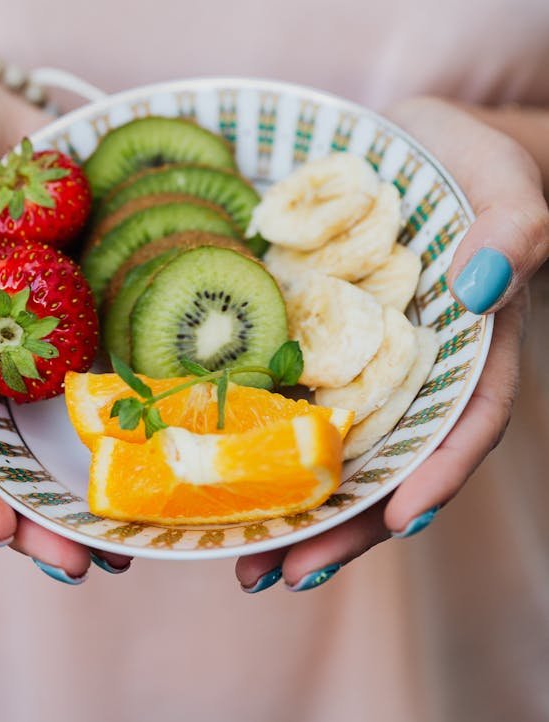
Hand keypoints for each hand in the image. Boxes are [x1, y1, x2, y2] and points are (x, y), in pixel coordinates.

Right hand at [0, 70, 129, 581]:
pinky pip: (110, 366)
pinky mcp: (87, 308)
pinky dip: (133, 412)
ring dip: (92, 486)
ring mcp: (37, 337)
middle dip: (38, 516)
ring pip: (59, 428)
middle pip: (1, 455)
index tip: (7, 534)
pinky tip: (172, 444)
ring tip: (139, 533)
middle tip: (88, 562)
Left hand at [235, 97, 548, 593]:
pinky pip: (284, 392)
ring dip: (291, 508)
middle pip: (389, 462)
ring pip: (333, 447)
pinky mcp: (307, 336)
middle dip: (343, 526)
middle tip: (285, 574)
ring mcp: (356, 359)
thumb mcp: (503, 184)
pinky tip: (211, 470)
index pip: (467, 421)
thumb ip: (510, 228)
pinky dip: (255, 436)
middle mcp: (412, 370)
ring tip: (239, 557)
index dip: (438, 473)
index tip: (399, 520)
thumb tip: (482, 284)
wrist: (408, 148)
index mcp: (471, 348)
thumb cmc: (468, 163)